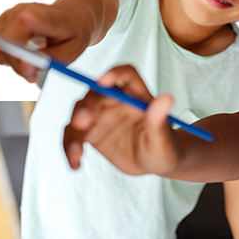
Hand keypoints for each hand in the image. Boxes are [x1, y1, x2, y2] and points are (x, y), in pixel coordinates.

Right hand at [0, 2, 92, 82]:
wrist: (71, 18)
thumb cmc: (70, 36)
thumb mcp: (68, 54)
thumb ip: (46, 62)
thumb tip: (23, 69)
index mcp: (53, 18)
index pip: (42, 18)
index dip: (32, 21)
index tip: (25, 19)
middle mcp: (28, 10)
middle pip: (8, 40)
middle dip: (15, 64)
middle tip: (32, 77)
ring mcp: (12, 12)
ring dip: (10, 62)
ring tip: (30, 64)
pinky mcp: (2, 18)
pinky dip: (3, 56)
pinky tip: (21, 57)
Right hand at [63, 65, 177, 172]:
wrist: (155, 163)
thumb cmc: (166, 147)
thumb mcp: (163, 137)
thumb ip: (159, 119)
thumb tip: (167, 97)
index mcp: (137, 94)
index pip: (125, 74)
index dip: (114, 73)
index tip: (103, 81)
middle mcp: (115, 100)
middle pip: (95, 94)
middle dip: (86, 106)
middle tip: (82, 121)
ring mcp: (101, 116)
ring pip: (79, 114)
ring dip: (74, 130)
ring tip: (77, 151)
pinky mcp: (90, 132)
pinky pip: (73, 136)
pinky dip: (70, 148)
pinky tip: (76, 164)